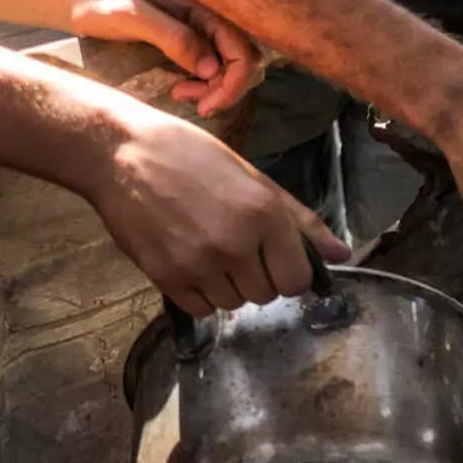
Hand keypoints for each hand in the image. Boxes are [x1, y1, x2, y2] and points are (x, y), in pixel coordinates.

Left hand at [64, 0, 264, 116]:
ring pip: (227, 69)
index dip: (233, 81)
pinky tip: (179, 90)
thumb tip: (211, 69)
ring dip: (213, 90)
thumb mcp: (133, 16)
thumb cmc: (98, 2)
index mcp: (200, 10)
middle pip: (240, 62)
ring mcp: (196, 33)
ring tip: (181, 95)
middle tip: (193, 102)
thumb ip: (172, 37)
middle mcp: (204, 21)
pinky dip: (202, 86)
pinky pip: (210, 70)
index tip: (206, 103)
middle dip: (224, 89)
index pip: (241, 49)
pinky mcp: (185, 45)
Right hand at [91, 110, 349, 315]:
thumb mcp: (255, 180)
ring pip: (234, 304)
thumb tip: (342, 255)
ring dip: (228, 287)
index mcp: (264, 215)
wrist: (120, 152)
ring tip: (209, 250)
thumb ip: (301, 222)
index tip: (275, 260)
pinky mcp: (166, 277)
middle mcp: (235, 244)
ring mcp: (199, 264)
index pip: (297, 280)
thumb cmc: (191, 157)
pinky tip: (190, 263)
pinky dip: (200, 295)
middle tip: (236, 248)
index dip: (290, 274)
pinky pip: (201, 309)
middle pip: (267, 295)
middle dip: (258, 278)